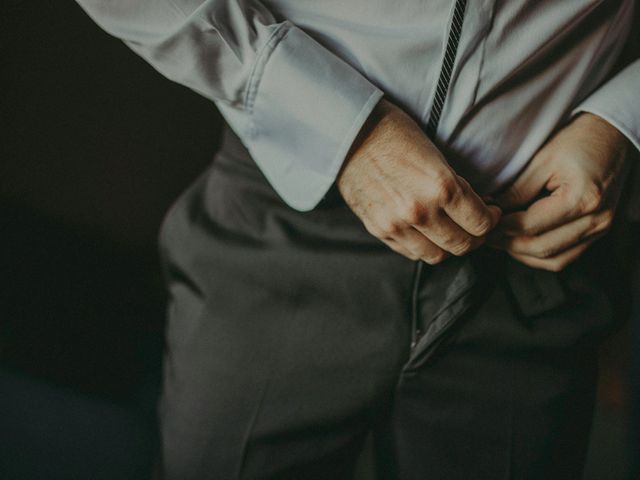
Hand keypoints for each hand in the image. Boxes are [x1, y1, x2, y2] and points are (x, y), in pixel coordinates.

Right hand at [337, 99, 500, 263]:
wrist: (349, 135)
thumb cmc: (394, 135)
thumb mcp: (436, 155)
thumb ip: (455, 186)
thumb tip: (475, 208)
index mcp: (441, 187)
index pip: (481, 223)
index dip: (491, 220)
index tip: (490, 214)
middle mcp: (421, 211)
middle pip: (462, 245)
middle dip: (475, 237)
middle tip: (475, 227)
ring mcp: (398, 224)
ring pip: (437, 255)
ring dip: (448, 246)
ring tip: (449, 232)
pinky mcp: (379, 230)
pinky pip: (410, 252)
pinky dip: (423, 247)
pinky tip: (425, 233)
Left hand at [489, 112, 631, 271]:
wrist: (613, 135)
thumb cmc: (579, 141)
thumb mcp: (542, 159)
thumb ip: (516, 190)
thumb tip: (490, 212)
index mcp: (582, 199)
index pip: (530, 225)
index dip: (501, 227)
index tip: (483, 223)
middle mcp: (597, 220)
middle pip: (541, 247)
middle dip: (507, 244)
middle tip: (485, 235)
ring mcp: (601, 230)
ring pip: (553, 260)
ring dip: (522, 254)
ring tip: (500, 240)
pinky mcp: (598, 233)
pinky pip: (565, 257)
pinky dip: (540, 256)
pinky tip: (521, 243)